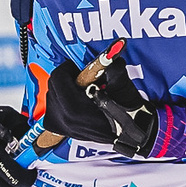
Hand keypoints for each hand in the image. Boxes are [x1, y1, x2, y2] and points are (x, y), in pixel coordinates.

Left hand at [39, 57, 157, 154]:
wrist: (133, 133)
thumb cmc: (128, 112)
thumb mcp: (122, 87)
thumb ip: (113, 69)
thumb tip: (110, 53)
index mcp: (75, 109)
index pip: (59, 77)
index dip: (69, 67)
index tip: (80, 66)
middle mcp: (64, 120)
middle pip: (53, 86)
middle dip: (66, 77)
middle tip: (83, 77)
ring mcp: (62, 127)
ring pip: (52, 96)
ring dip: (64, 88)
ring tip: (83, 90)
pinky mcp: (63, 130)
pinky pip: (54, 107)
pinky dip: (63, 100)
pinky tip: (78, 101)